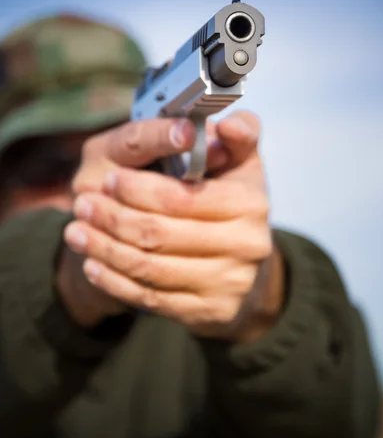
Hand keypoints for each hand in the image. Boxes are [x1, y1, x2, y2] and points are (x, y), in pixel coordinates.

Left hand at [58, 116, 229, 326]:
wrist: (238, 261)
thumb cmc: (226, 199)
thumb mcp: (233, 159)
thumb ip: (234, 135)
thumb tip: (228, 126)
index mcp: (251, 200)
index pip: (179, 197)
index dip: (137, 190)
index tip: (109, 180)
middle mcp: (248, 244)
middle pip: (159, 234)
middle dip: (112, 218)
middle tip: (82, 204)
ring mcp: (231, 282)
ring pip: (150, 267)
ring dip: (104, 249)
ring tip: (76, 232)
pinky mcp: (212, 311)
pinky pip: (152, 298)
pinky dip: (115, 281)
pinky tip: (93, 264)